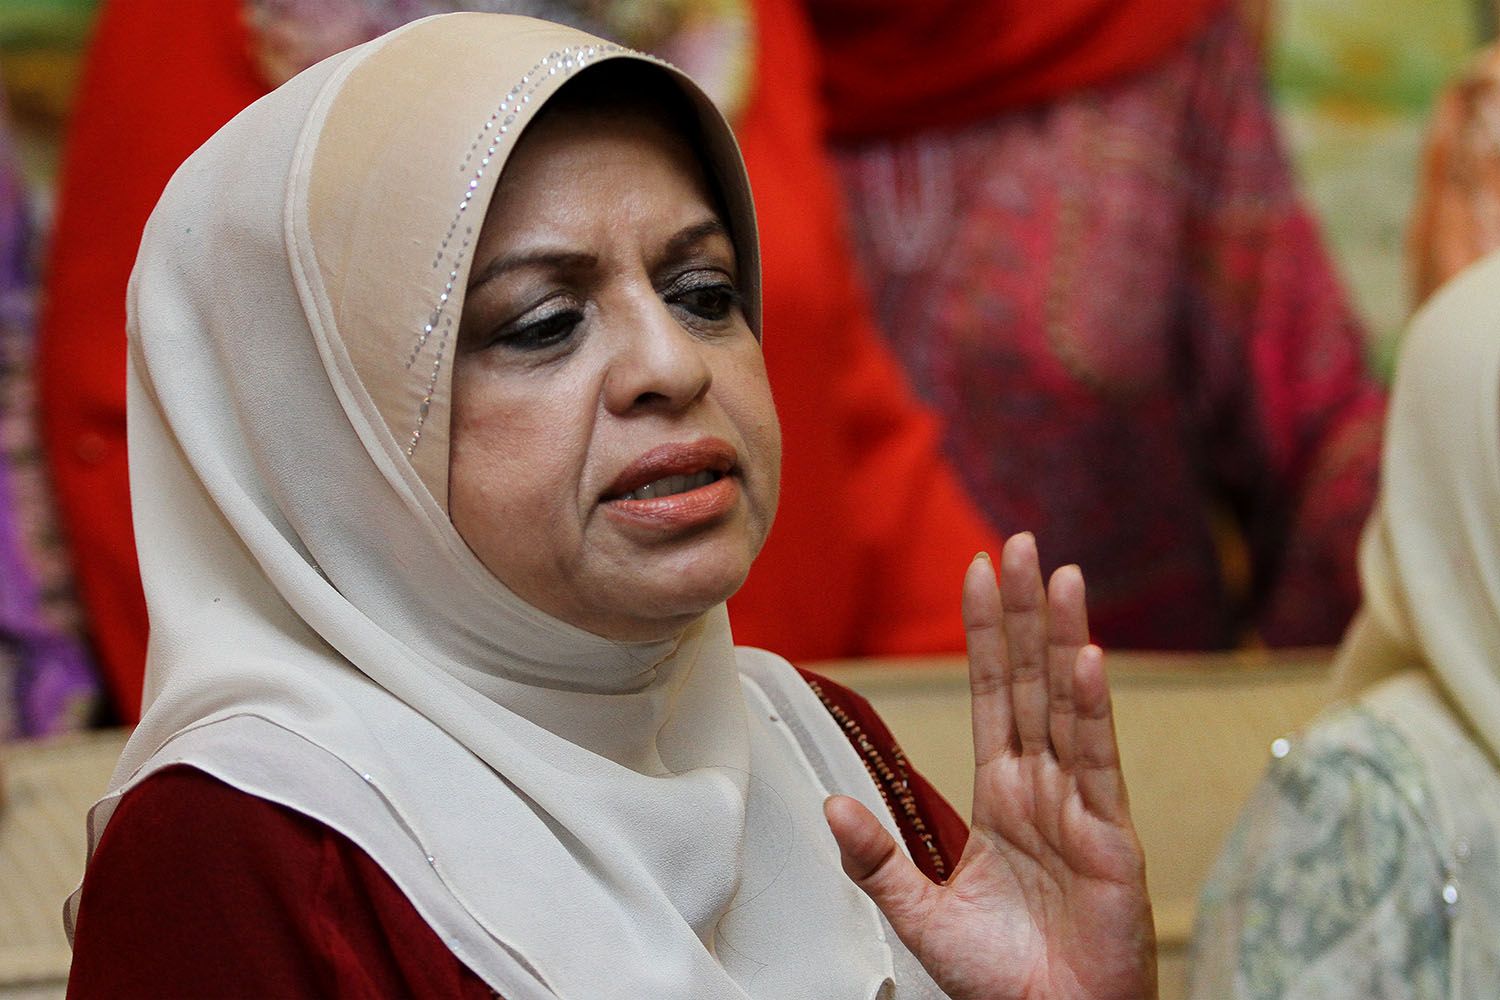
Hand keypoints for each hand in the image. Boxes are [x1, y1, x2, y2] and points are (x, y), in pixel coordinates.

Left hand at [824, 533, 1155, 999]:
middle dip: (1026, 611)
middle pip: (1032, 680)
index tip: (980, 571)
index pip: (994, 693)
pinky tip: (1085, 660)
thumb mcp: (920, 911)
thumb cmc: (1001, 976)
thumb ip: (876, 859)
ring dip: (1063, 638)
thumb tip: (829, 803)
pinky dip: (1090, 710)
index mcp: (1003, 794)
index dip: (988, 632)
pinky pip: (1096, 763)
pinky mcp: (1109, 837)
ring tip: (1060, 576)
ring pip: (1067, 705)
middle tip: (1022, 543)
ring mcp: (1079, 806)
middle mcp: (1043, 787)